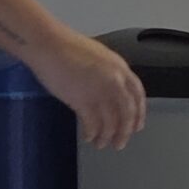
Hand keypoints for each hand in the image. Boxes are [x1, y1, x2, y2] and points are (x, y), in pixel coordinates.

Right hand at [20, 34, 146, 149]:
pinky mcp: (82, 100)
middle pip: (127, 112)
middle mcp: (114, 81)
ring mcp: (99, 91)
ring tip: (100, 144)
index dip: (139, 114)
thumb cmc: (67, 48)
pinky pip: (92, 123)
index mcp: (120, 68)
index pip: (138, 95)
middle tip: (120, 143)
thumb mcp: (98, 58)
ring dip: (107, 136)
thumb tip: (110, 92)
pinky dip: (91, 133)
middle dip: (125, 131)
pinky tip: (88, 137)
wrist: (49, 45)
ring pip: (110, 121)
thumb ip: (109, 74)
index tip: (137, 126)